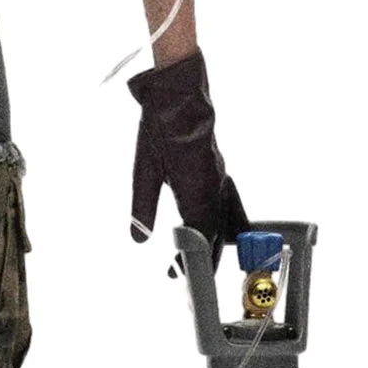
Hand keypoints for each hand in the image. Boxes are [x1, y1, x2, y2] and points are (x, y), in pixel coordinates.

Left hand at [126, 47, 249, 276]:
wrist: (180, 92)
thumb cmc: (160, 127)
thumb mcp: (144, 169)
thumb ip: (142, 206)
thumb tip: (138, 238)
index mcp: (198, 191)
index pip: (200, 237)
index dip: (191, 260)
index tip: (178, 275)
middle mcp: (215, 187)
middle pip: (217, 233)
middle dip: (206, 256)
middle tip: (189, 275)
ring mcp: (220, 176)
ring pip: (229, 219)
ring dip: (219, 240)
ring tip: (209, 257)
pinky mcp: (219, 167)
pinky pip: (230, 202)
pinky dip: (226, 220)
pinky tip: (219, 223)